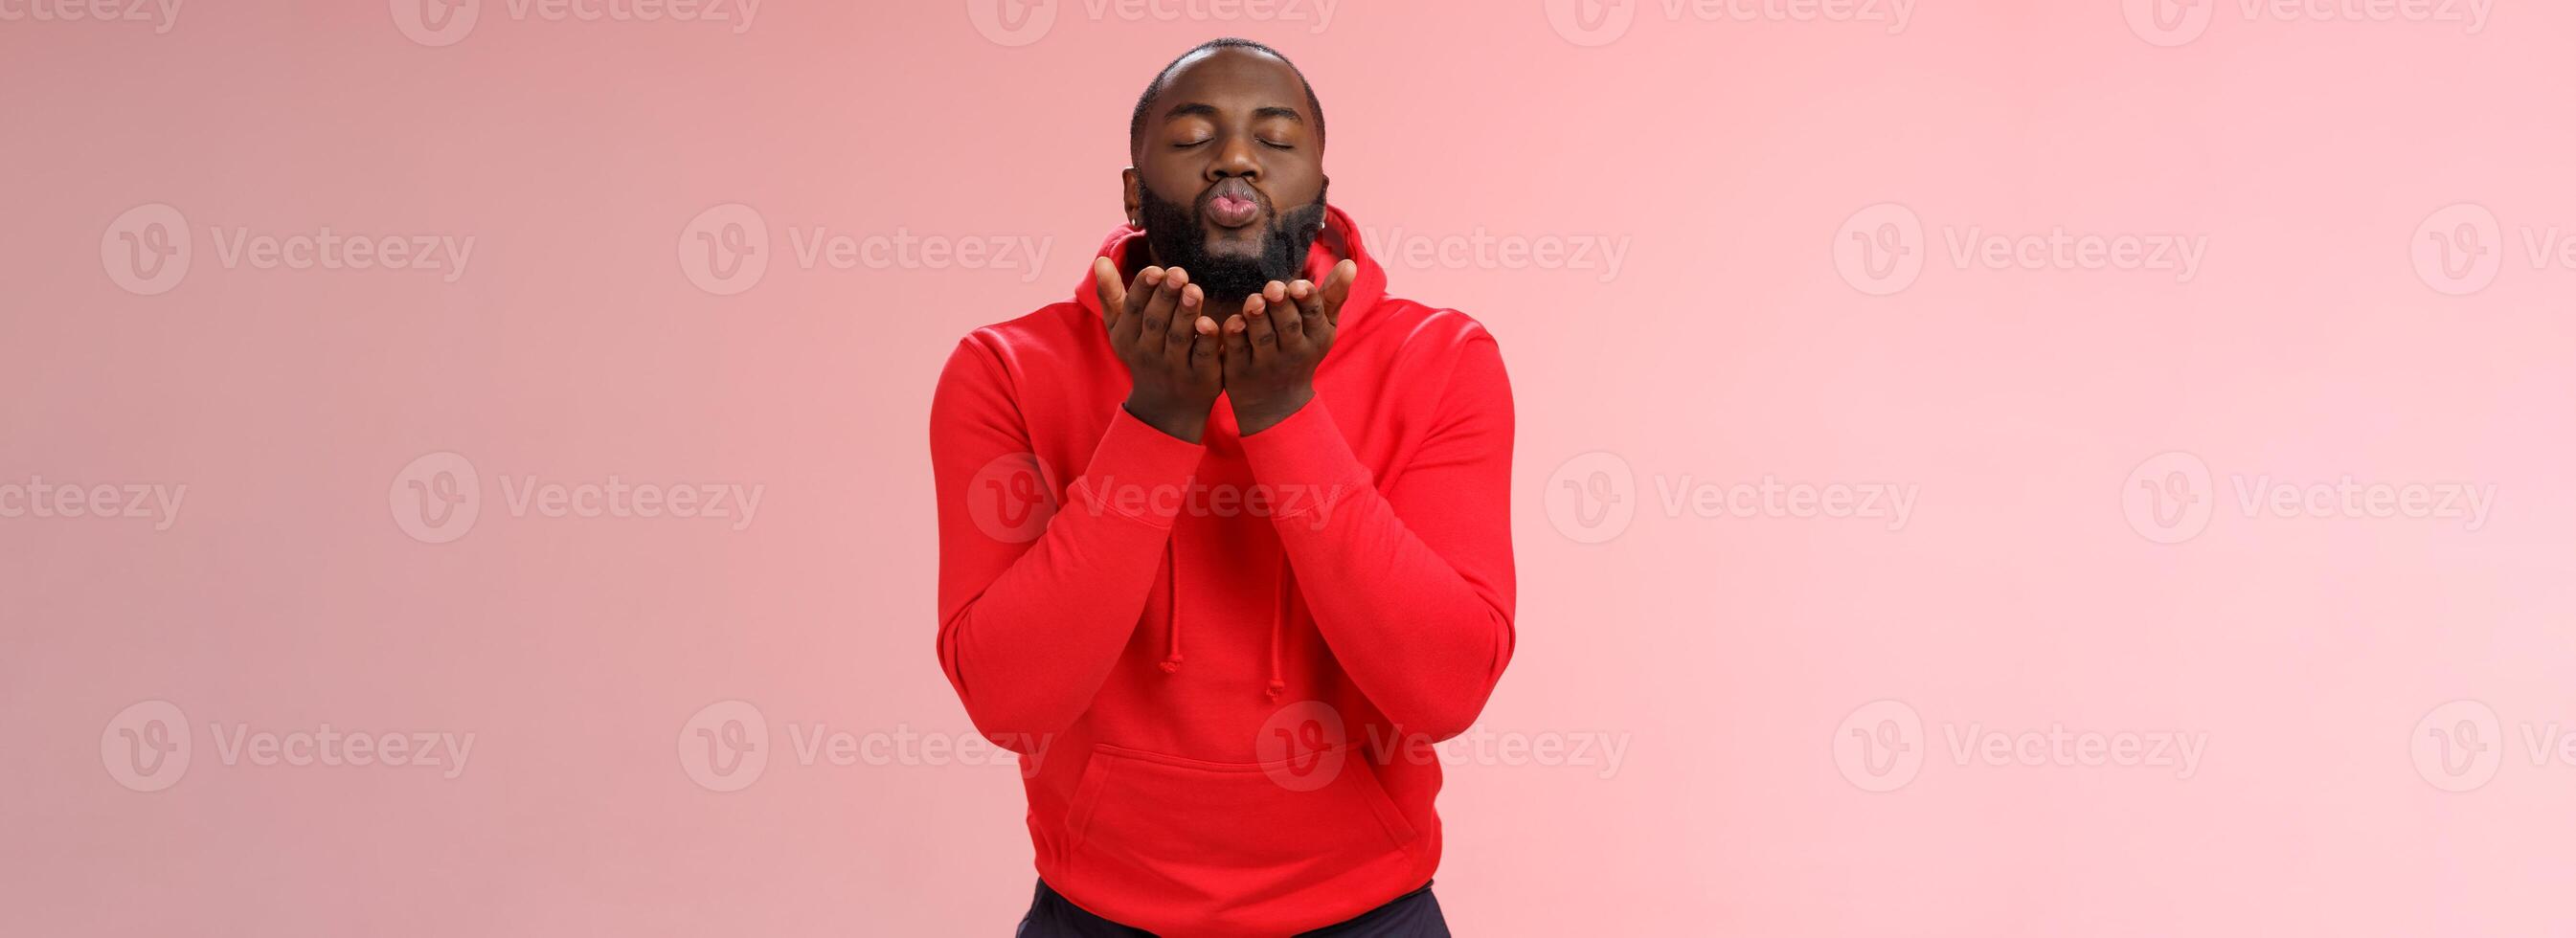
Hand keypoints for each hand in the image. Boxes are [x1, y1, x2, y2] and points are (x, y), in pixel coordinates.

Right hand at [1094, 256, 1221, 441]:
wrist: (1166, 406)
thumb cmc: (1144, 354)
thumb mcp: (1122, 329)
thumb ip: (1112, 295)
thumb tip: (1101, 260)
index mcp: (1128, 337)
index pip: (1133, 310)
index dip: (1142, 290)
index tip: (1154, 270)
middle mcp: (1149, 353)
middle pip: (1156, 322)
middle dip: (1165, 296)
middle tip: (1177, 273)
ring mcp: (1175, 366)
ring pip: (1179, 337)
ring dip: (1186, 313)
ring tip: (1194, 289)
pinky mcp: (1201, 377)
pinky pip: (1202, 357)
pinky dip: (1206, 341)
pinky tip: (1210, 323)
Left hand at [1222, 259, 1355, 435]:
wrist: (1279, 404)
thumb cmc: (1303, 352)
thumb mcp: (1323, 327)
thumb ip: (1333, 295)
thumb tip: (1350, 264)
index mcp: (1315, 336)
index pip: (1313, 315)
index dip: (1306, 299)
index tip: (1298, 285)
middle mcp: (1293, 351)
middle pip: (1288, 326)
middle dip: (1281, 306)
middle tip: (1273, 288)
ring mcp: (1266, 363)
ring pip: (1263, 338)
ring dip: (1258, 319)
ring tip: (1254, 301)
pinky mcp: (1240, 372)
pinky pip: (1237, 352)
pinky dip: (1235, 337)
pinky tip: (1233, 322)